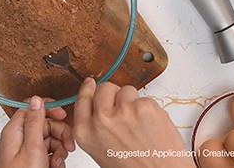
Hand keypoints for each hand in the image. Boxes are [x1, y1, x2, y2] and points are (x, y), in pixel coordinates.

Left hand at [0, 96, 75, 167]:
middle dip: (59, 133)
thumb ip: (35, 122)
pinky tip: (54, 166)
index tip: (63, 114)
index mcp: (15, 130)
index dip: (49, 108)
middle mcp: (18, 139)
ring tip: (57, 161)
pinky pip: (48, 153)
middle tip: (67, 144)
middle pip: (44, 124)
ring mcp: (25, 151)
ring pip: (49, 139)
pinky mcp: (32, 162)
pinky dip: (55, 159)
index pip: (32, 107)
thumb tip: (36, 99)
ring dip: (58, 149)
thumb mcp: (32, 147)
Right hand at [73, 79, 195, 167]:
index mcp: (86, 132)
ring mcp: (124, 111)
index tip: (90, 83)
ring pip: (126, 90)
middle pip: (103, 88)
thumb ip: (95, 127)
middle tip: (122, 108)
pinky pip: (145, 98)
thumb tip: (98, 106)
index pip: (82, 98)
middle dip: (113, 94)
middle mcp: (102, 120)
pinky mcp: (145, 107)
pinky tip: (151, 125)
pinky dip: (149, 109)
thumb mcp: (101, 150)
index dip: (88, 89)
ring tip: (139, 123)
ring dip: (132, 101)